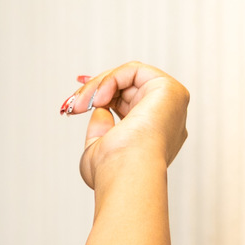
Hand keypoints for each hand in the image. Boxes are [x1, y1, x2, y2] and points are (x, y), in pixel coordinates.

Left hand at [61, 62, 188, 188]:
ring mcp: (170, 104)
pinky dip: (111, 79)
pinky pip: (135, 70)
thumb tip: (100, 109)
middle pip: (128, 88)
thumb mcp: (99, 148)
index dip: (104, 95)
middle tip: (74, 104)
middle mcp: (166, 118)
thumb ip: (101, 128)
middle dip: (96, 90)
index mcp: (154, 135)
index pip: (130, 103)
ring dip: (99, 86)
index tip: (77, 100)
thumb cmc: (112, 172)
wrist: (126, 174)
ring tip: (81, 104)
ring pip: (129, 77)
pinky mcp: (170, 90)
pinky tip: (99, 98)